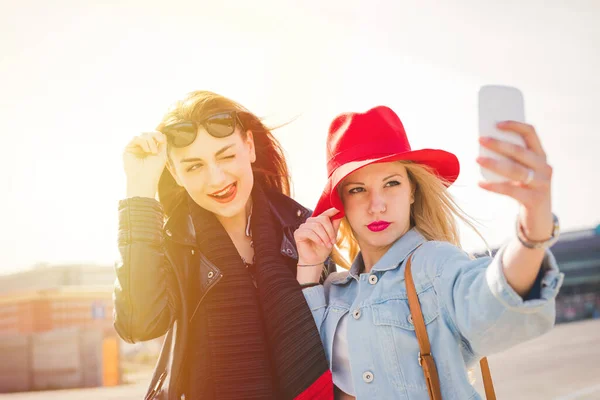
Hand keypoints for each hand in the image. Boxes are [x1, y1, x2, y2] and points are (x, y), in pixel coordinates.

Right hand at [123, 131, 167, 197]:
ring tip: (153, 152)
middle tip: (160, 142)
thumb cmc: (154, 170)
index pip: (152, 136)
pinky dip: (143, 142)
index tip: (162, 131)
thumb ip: (162, 143)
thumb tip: (162, 133)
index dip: (157, 133)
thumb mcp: (161, 155)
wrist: (145, 180)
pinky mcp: (127, 148)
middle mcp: (140, 147)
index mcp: (149, 148)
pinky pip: (135, 138)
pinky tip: (147, 151)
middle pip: (147, 133)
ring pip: (142, 134)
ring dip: (150, 141)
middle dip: (154, 135)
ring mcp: (134, 147)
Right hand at [294, 208, 340, 283]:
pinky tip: (320, 244)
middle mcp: (310, 222)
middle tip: (333, 241)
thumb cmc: (322, 248)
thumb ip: (335, 225)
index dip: (331, 211)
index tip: (338, 209)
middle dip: (330, 231)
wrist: (315, 260)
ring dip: (324, 236)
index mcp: (318, 221)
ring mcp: (303, 227)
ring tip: (327, 245)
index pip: (325, 214)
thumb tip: (340, 213)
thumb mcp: (332, 236)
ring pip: (316, 226)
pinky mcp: (298, 233)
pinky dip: (317, 238)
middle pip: (322, 219)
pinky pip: (309, 232)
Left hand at [477, 121, 552, 240]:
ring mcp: (542, 183)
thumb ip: (509, 159)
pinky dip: (494, 186)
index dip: (514, 126)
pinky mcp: (535, 199)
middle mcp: (544, 167)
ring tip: (477, 160)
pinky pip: (511, 190)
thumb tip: (483, 146)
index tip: (496, 123)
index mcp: (540, 155)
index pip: (530, 133)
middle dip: (499, 144)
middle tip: (480, 139)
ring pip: (516, 170)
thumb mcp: (520, 172)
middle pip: (520, 151)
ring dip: (495, 163)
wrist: (538, 218)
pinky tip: (480, 183)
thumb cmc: (523, 189)